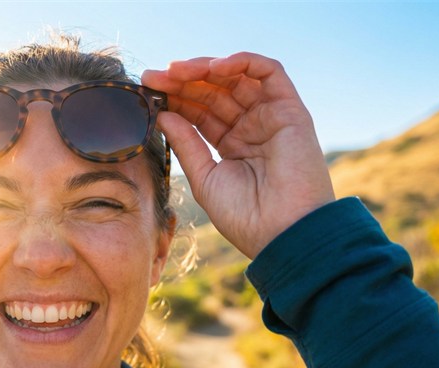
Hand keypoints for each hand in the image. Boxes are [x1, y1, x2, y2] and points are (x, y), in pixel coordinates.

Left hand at [142, 53, 334, 258]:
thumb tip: (162, 113)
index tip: (147, 91)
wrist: (282, 233)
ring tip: (176, 71)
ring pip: (237, 78)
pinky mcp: (291, 110)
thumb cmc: (246, 217)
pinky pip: (270, 72)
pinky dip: (243, 62)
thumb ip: (186, 143)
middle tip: (153, 77)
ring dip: (205, 69)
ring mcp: (271, 117)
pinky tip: (214, 67)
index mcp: (232, 146)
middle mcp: (252, 127)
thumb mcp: (205, 178)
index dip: (174, 99)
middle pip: (214, 92)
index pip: (200, 112)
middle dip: (183, 81)